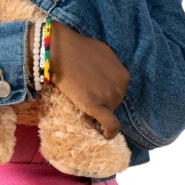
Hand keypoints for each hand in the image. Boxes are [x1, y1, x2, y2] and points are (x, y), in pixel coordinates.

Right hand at [47, 20, 128, 138]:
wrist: (61, 51)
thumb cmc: (78, 48)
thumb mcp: (103, 54)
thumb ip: (110, 68)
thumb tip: (107, 76)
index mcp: (123, 75)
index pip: (117, 91)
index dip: (106, 92)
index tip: (96, 93)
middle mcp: (120, 87)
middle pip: (114, 102)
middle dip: (102, 100)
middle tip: (85, 94)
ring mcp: (110, 97)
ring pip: (109, 112)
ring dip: (99, 110)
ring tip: (82, 101)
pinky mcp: (96, 106)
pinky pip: (110, 125)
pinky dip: (110, 132)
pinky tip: (106, 136)